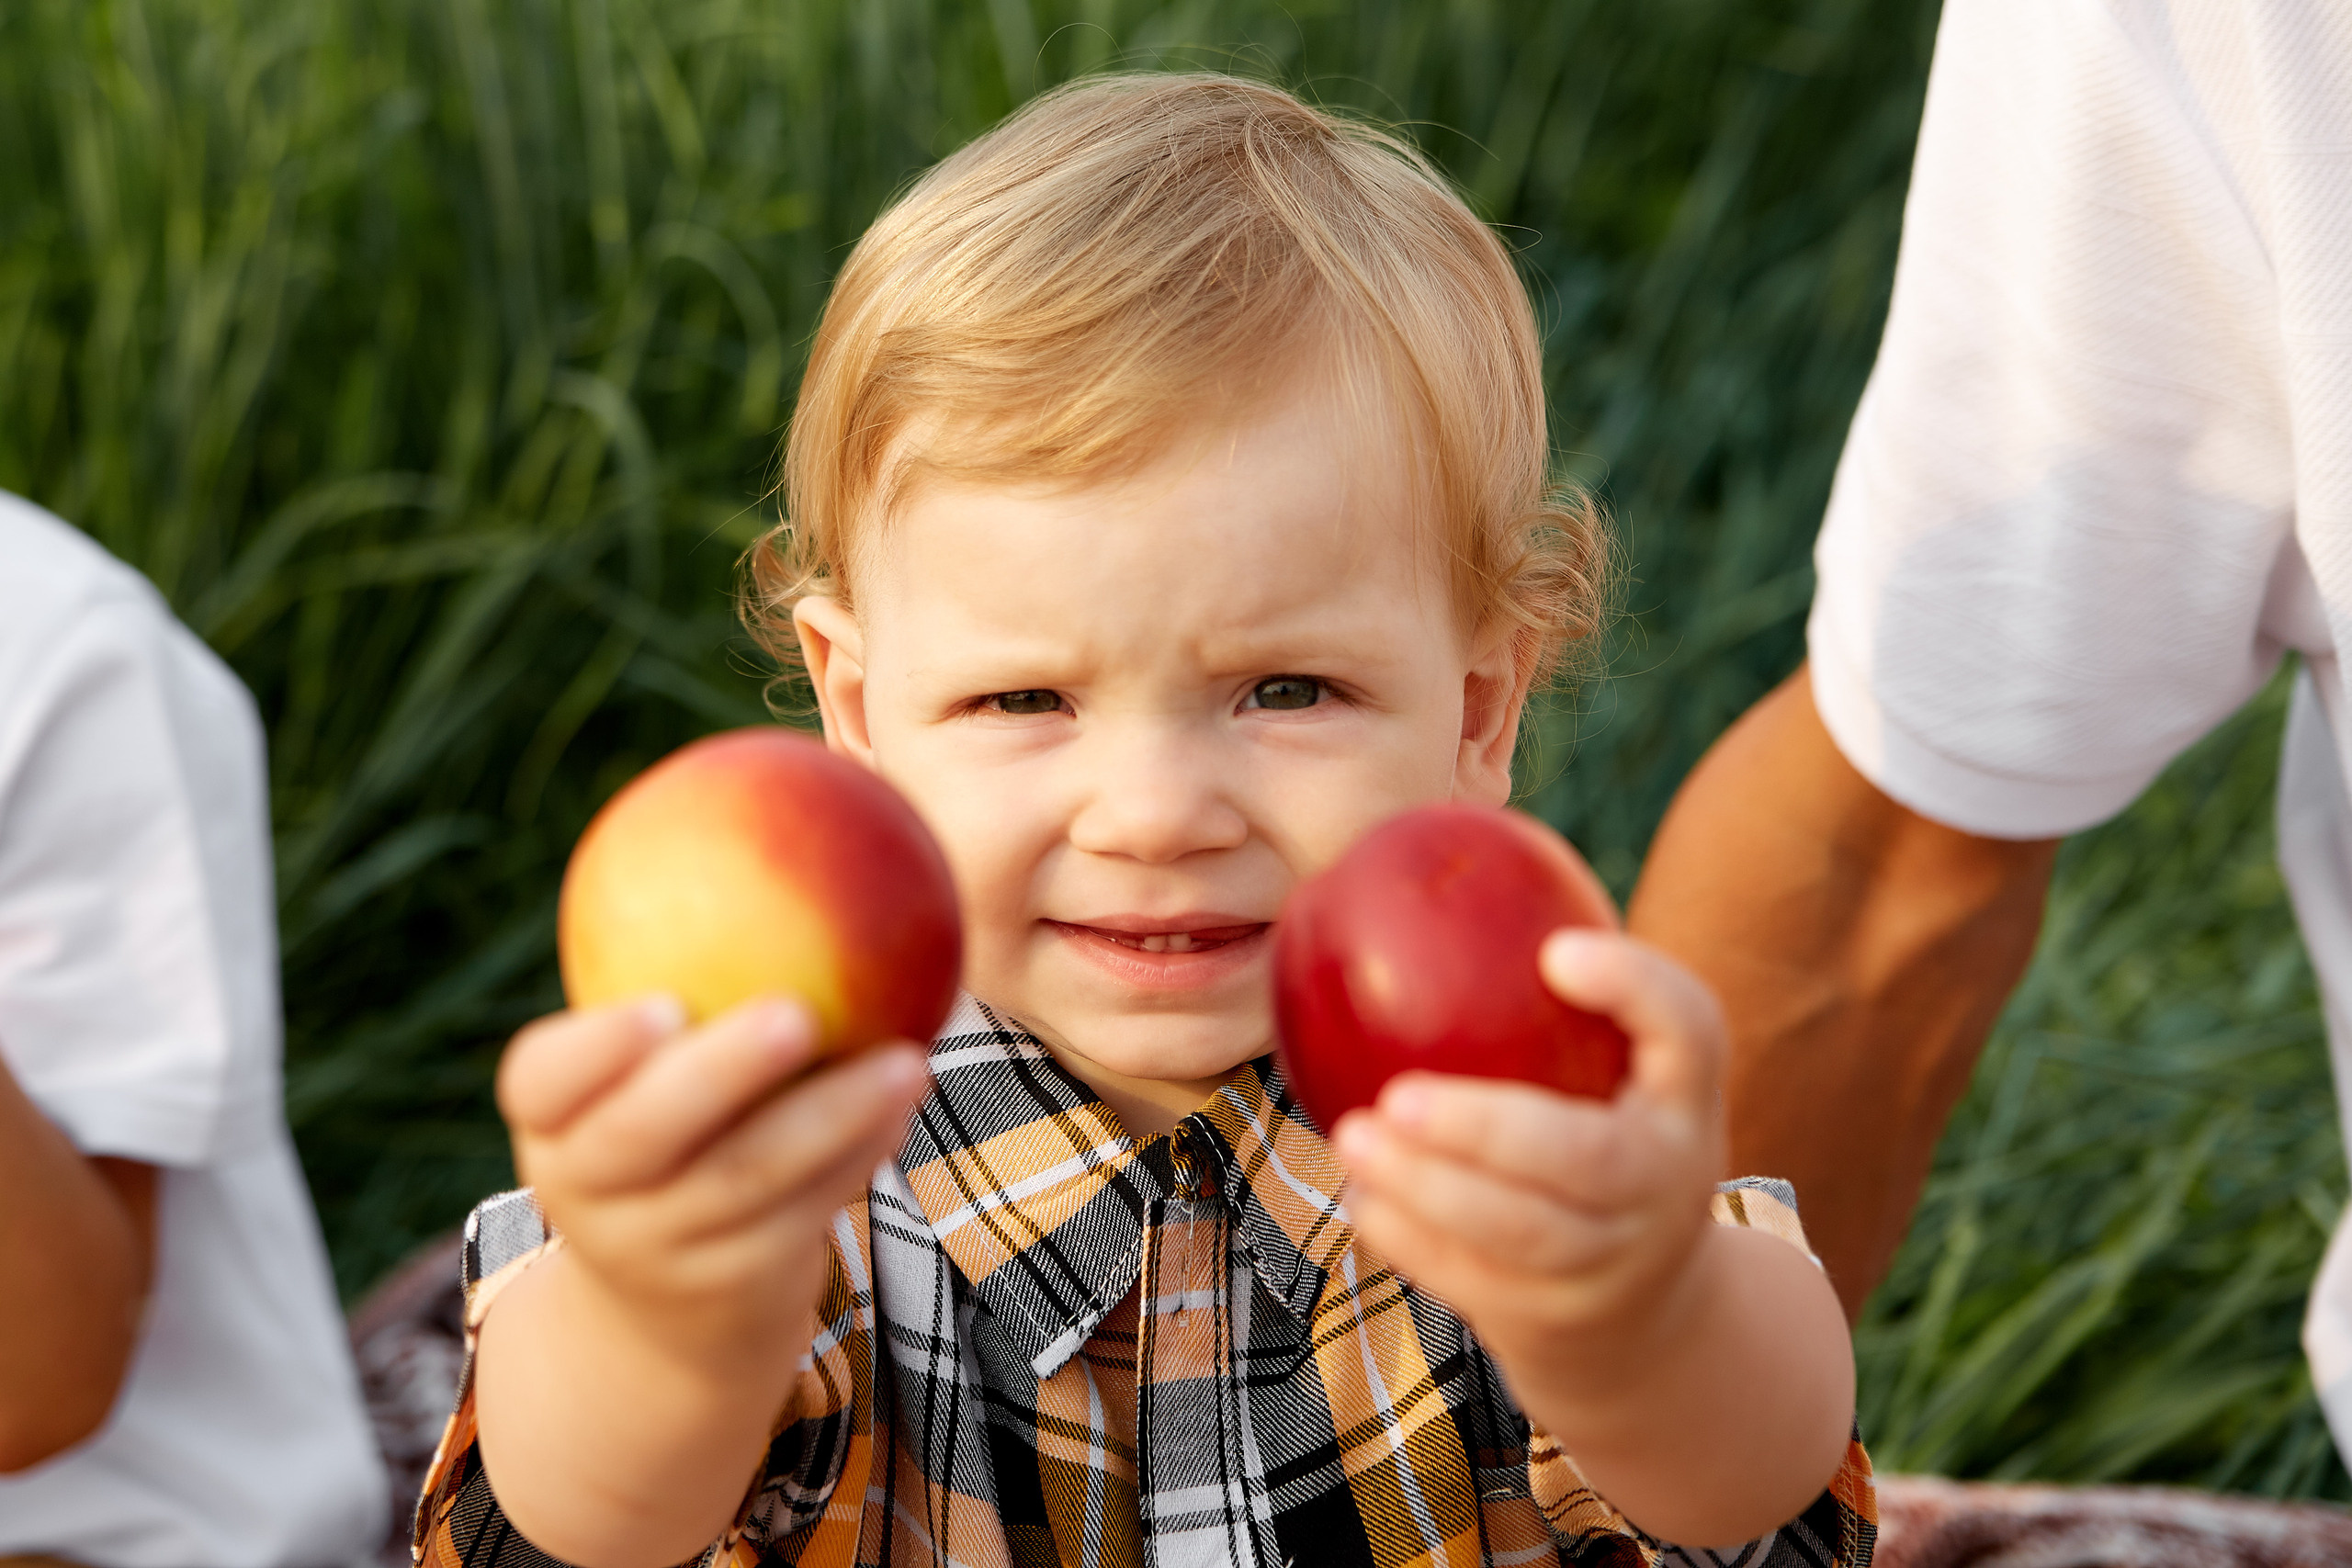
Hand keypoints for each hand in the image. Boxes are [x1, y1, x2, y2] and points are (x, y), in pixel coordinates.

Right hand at [497, 996, 929, 1373]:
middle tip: (796, 1013)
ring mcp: (661, 1251)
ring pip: (749, 1183)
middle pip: (647, 1135)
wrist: (664, 1317)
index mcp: (551, 1124)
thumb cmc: (666, 1133)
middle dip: (720, 1074)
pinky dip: (861, 1153)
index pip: (544, 1081)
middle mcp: (589, 1193)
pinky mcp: (734, 1289)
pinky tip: (908, 1097)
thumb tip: (776, 807)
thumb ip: (683, 974)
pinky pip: (807, 1213)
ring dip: (835, 1117)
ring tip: (905, 1059)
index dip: (593, 1048)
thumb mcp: (639, 1075)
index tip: (658, 1003)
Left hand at [1331, 928, 1725, 1408]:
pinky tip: (1362, 1197)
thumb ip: (1543, 1003)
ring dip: (1429, 1190)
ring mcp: (1616, 1262)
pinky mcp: (1559, 1319)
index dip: (1636, 991)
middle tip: (1398, 1096)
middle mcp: (1668, 1181)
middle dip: (1488, 1132)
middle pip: (1587, 1162)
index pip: (1692, 1030)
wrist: (1643, 1318)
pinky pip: (1477, 1284)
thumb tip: (1403, 870)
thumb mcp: (1610, 1075)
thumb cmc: (1597, 1139)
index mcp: (1686, 1097)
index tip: (1557, 951)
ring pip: (1523, 1235)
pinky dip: (1412, 1242)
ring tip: (1354, 1138)